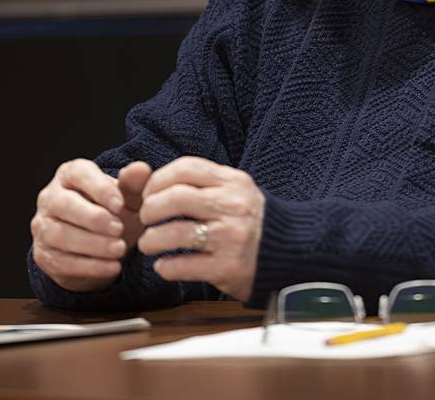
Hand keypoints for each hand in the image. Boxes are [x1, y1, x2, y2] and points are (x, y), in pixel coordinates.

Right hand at [31, 159, 151, 291]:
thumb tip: (139, 169)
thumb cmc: (117, 211)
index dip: (99, 189)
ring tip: (119, 249)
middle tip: (119, 229)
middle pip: (63, 205)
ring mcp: (43, 227)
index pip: (78, 173)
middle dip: (93, 218)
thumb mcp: (131, 195)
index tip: (120, 205)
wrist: (106, 244)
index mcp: (70, 174)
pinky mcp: (43, 255)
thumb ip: (135, 182)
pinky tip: (112, 266)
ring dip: (92, 244)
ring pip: (59, 235)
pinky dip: (89, 266)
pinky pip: (61, 262)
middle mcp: (50, 197)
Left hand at [137, 157, 264, 301]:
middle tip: (145, 218)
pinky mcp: (227, 266)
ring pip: (174, 233)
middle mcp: (232, 205)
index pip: (186, 168)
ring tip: (149, 244)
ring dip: (151, 240)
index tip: (149, 193)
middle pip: (175, 197)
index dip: (158, 179)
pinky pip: (182, 265)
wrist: (289, 249)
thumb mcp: (235, 190)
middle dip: (149, 209)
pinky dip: (165, 267)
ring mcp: (230, 236)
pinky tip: (164, 266)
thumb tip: (155, 181)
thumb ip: (203, 183)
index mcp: (233, 181)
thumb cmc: (251, 218)